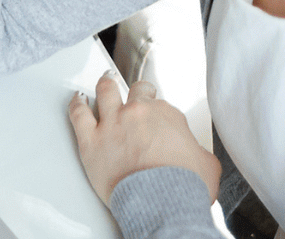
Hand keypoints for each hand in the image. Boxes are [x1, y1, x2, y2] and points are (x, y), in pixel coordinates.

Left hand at [69, 75, 217, 202]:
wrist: (162, 202)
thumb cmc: (186, 187)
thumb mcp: (207, 164)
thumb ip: (196, 150)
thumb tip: (193, 154)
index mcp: (166, 115)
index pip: (161, 106)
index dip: (160, 113)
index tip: (158, 119)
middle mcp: (137, 113)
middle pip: (135, 91)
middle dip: (138, 92)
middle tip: (136, 94)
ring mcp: (111, 123)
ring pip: (105, 92)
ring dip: (105, 85)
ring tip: (105, 82)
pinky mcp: (90, 140)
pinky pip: (78, 113)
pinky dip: (76, 103)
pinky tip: (78, 100)